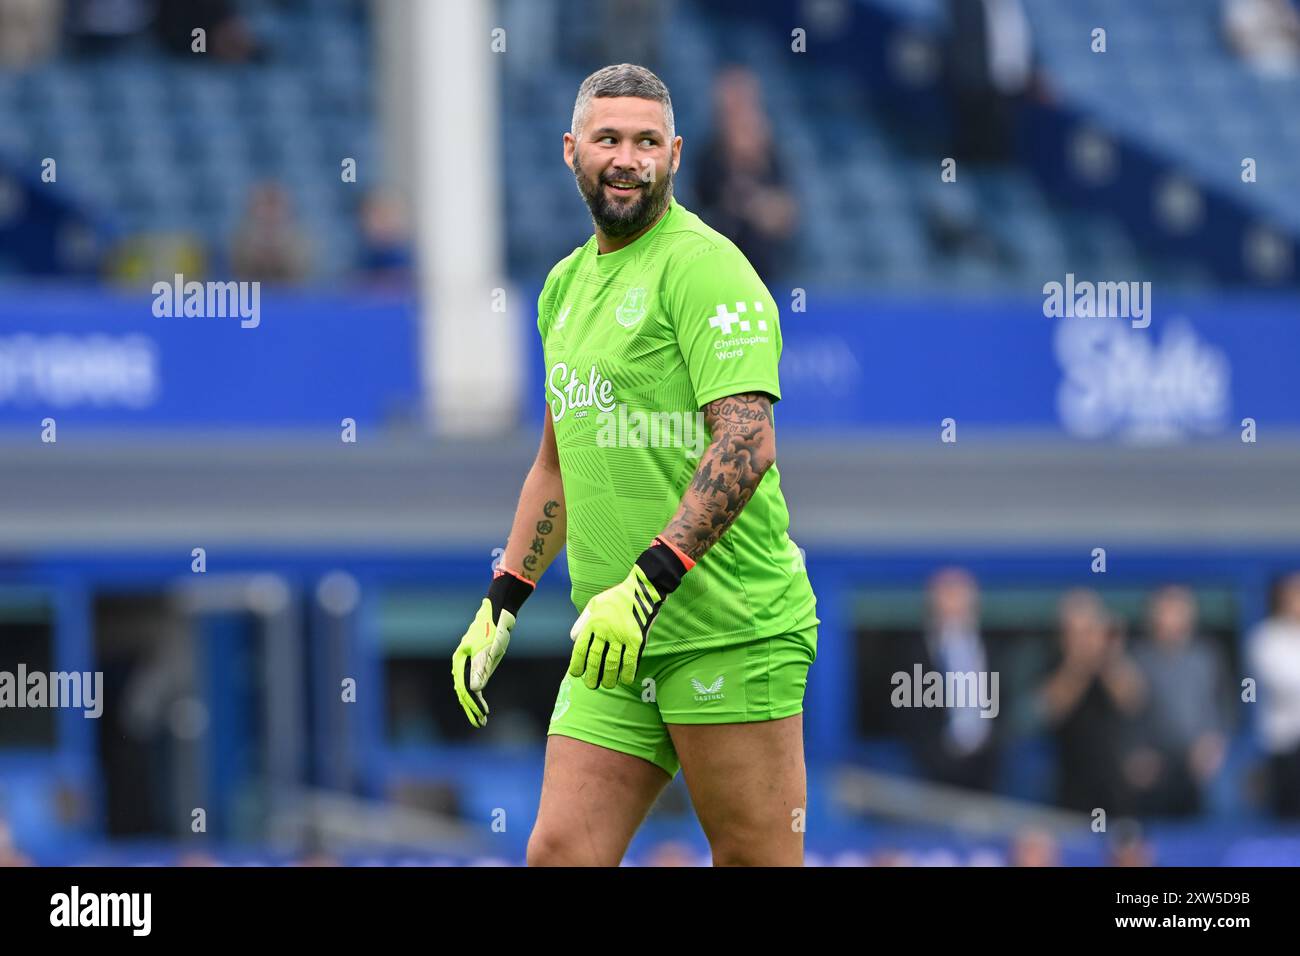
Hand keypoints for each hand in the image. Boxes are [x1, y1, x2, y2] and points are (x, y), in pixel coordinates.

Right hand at [451, 568, 532, 726]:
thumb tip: (475, 691)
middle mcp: (462, 662)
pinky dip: (477, 693)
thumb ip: (481, 669)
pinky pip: (474, 680)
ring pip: (468, 687)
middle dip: (470, 708)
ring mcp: (469, 661)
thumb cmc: (494, 628)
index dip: (471, 705)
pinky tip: (481, 702)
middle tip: (480, 724)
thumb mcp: (489, 649)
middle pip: (463, 690)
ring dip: (473, 703)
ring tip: (481, 718)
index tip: (481, 717)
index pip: (464, 688)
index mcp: (460, 659)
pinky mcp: (478, 660)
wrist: (500, 611)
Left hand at [568, 564, 661, 690]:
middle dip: (591, 675)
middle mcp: (604, 631)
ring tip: (607, 685)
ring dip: (608, 677)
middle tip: (591, 685)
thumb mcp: (594, 603)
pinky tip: (626, 680)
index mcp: (593, 622)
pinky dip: (628, 672)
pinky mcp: (635, 639)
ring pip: (612, 663)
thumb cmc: (616, 597)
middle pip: (595, 659)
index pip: (580, 648)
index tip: (576, 673)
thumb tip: (573, 639)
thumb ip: (582, 621)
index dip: (577, 664)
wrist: (641, 591)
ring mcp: (620, 636)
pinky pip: (630, 660)